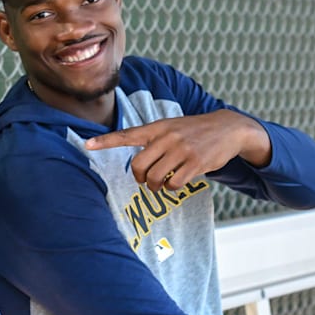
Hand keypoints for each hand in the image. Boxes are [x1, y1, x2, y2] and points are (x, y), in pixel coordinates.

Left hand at [85, 109, 270, 191]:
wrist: (228, 128)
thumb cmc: (195, 131)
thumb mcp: (173, 127)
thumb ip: (154, 140)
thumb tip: (138, 165)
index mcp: (158, 127)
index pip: (127, 135)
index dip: (105, 141)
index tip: (86, 145)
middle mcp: (167, 137)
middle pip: (138, 166)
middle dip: (140, 178)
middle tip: (147, 180)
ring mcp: (181, 150)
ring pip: (155, 178)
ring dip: (156, 186)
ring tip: (163, 182)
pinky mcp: (195, 163)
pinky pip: (173, 184)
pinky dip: (172, 187)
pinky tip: (179, 181)